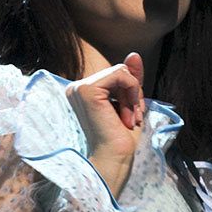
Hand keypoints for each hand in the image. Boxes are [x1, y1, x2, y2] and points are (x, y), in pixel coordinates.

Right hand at [65, 53, 145, 196]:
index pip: (116, 74)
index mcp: (84, 92)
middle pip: (119, 70)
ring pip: (121, 71)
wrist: (115, 158)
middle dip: (133, 93)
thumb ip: (131, 78)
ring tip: (130, 119)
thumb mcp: (131, 102)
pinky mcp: (87, 89)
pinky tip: (128, 114)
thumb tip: (134, 53)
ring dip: (134, 95)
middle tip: (133, 119)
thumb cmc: (121, 138)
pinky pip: (121, 74)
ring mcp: (79, 88)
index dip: (132, 91)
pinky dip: (132, 91)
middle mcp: (77, 88)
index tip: (133, 115)